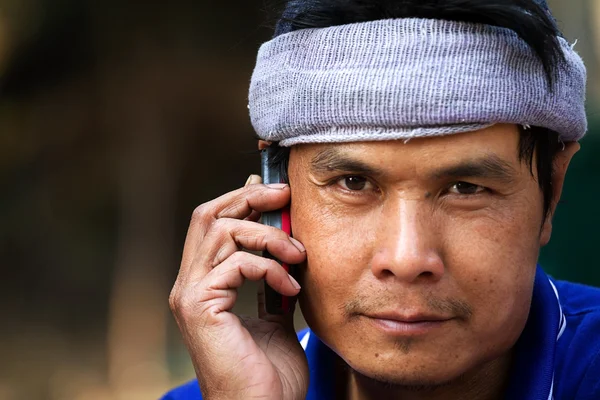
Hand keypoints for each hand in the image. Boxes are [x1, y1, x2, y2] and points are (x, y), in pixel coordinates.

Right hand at [169, 175, 308, 399]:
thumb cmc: (269, 373)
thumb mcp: (277, 315)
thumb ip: (274, 280)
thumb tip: (286, 247)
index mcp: (204, 284)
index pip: (211, 223)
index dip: (239, 198)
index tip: (273, 189)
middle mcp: (189, 284)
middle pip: (207, 215)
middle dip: (249, 198)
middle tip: (285, 195)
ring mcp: (189, 294)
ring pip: (222, 231)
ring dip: (268, 235)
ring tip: (298, 254)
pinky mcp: (199, 306)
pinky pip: (237, 263)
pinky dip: (271, 268)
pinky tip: (291, 288)